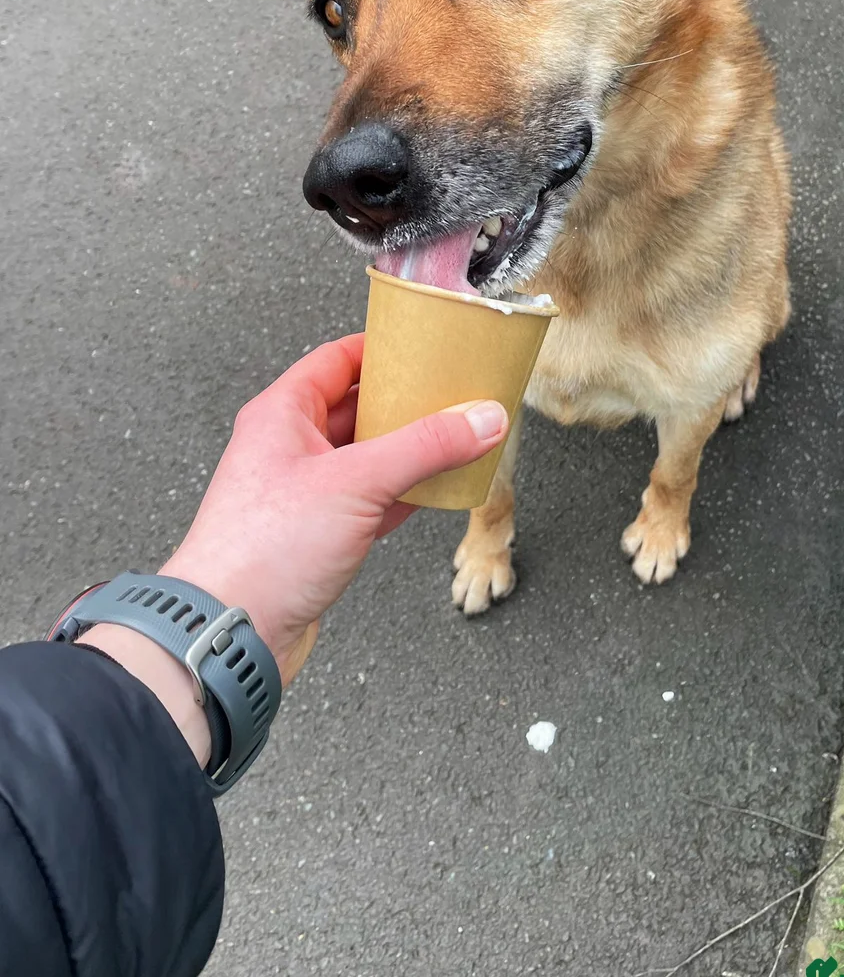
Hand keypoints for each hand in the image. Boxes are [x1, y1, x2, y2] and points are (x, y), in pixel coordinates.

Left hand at [157, 333, 506, 685]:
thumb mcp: (357, 482)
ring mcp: (304, 493)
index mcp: (282, 415)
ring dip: (409, 451)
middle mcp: (289, 448)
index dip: (383, 349)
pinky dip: (404, 494)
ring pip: (367, 457)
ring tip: (456, 439)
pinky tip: (435, 492)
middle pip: (357, 408)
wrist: (231, 632)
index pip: (338, 359)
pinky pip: (370, 501)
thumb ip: (425, 447)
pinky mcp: (317, 535)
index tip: (427, 344)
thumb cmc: (262, 549)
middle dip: (406, 402)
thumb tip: (481, 419)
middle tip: (453, 393)